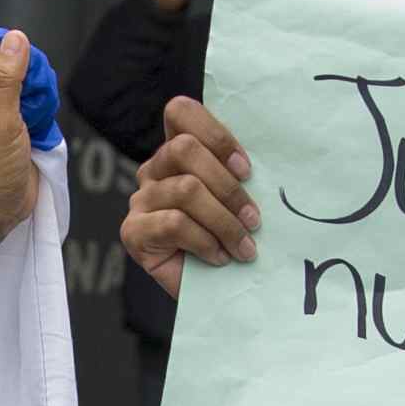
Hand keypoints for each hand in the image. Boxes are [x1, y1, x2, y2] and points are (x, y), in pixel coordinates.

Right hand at [120, 94, 257, 293]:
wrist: (213, 293)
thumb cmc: (229, 241)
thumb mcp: (237, 201)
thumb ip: (238, 174)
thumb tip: (270, 158)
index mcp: (177, 153)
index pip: (180, 112)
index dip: (215, 134)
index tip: (246, 169)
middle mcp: (154, 170)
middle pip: (184, 148)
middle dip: (228, 186)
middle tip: (254, 218)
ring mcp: (140, 200)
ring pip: (185, 189)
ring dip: (224, 221)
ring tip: (243, 247)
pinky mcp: (133, 232)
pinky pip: (174, 223)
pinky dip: (205, 241)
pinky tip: (219, 257)